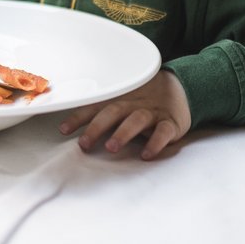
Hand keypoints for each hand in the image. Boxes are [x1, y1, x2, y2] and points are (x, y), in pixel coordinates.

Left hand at [59, 70, 191, 159]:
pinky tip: (146, 154)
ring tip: (111, 147)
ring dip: (123, 133)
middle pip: (113, 111)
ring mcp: (153, 112)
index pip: (95, 106)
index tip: (63, 130)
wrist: (181, 89)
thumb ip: (102, 112)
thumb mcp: (123, 101)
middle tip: (84, 143)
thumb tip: (70, 126)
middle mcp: (133, 104)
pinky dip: (155, 142)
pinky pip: (163, 131)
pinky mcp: (171, 122)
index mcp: (119, 99)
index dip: (79, 117)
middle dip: (97, 127)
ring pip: (137, 120)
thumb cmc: (144, 100)